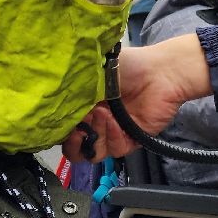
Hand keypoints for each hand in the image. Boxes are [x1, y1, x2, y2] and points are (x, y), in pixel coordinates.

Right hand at [62, 38, 212, 162]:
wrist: (160, 72)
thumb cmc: (129, 66)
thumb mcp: (94, 74)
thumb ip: (74, 92)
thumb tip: (57, 106)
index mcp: (85, 105)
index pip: (65, 128)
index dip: (59, 130)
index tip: (58, 123)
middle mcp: (96, 121)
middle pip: (76, 148)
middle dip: (73, 143)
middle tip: (77, 129)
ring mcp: (113, 132)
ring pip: (94, 152)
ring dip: (95, 135)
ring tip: (102, 114)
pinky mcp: (131, 140)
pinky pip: (115, 150)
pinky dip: (113, 137)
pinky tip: (116, 122)